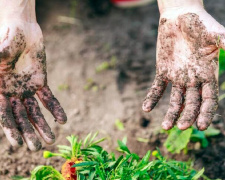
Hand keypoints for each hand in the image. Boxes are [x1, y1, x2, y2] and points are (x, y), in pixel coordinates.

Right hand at [0, 20, 66, 150]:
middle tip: (37, 148)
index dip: (11, 128)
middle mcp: (11, 92)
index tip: (19, 144)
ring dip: (43, 126)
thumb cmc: (8, 35)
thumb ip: (0, 54)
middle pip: (20, 117)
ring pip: (35, 112)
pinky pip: (48, 98)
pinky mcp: (40, 83)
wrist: (23, 29)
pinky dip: (55, 109)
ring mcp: (26, 89)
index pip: (4, 114)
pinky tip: (63, 120)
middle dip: (28, 132)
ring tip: (52, 140)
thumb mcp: (2, 46)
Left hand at [142, 4, 224, 130]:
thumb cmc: (198, 23)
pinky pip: (157, 88)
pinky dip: (152, 98)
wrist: (178, 16)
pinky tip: (146, 108)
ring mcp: (177, 77)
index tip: (200, 126)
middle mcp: (193, 80)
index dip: (205, 113)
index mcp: (208, 74)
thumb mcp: (214, 33)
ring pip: (175, 100)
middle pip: (191, 103)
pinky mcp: (163, 72)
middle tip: (180, 127)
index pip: (209, 99)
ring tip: (165, 127)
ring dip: (170, 113)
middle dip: (187, 116)